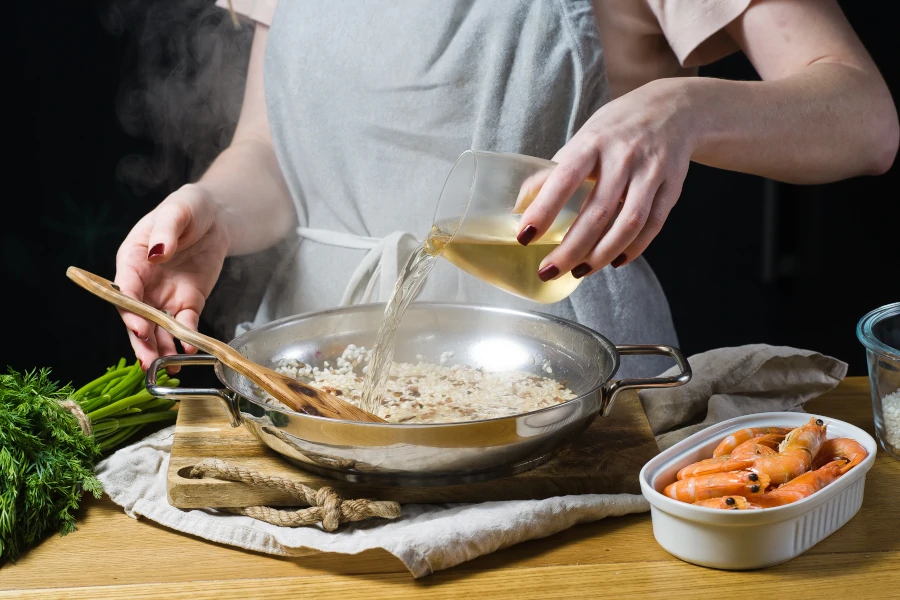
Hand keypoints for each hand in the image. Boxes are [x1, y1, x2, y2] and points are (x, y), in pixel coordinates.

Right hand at [115, 184, 229, 369]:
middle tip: (149, 360)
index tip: (139, 326)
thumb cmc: (188, 208)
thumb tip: (157, 252)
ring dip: (161, 348)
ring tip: (167, 366)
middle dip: (142, 340)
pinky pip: (185, 324)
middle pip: (137, 316)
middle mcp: (144, 283)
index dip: (130, 310)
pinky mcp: (188, 302)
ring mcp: (165, 295)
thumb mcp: (177, 211)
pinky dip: (186, 338)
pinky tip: (189, 350)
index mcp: (133, 259)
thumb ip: (165, 232)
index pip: (125, 288)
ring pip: (158, 327)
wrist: (215, 217)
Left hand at [516, 79, 693, 279]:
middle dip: (570, 249)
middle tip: (549, 271)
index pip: (564, 179)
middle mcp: (624, 157)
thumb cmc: (616, 129)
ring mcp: (651, 172)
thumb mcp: (583, 138)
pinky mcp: (672, 187)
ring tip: (579, 272)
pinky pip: (652, 226)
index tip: (525, 237)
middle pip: (597, 212)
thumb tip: (520, 204)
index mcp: (593, 142)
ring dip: (600, 255)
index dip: (543, 210)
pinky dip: (632, 249)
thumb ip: (555, 171)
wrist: (673, 109)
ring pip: (627, 225)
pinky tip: (613, 261)